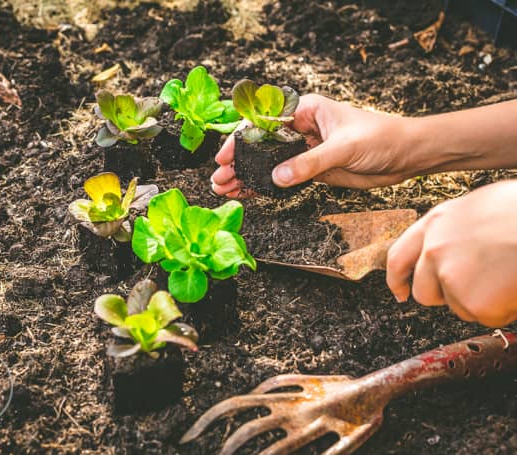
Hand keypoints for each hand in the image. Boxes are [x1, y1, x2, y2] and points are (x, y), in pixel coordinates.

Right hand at [211, 94, 421, 196]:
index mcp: (305, 110)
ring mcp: (304, 150)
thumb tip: (277, 177)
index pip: (264, 122)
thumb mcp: (343, 148)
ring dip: (247, 175)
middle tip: (219, 180)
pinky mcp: (311, 169)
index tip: (226, 157)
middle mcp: (301, 128)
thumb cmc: (381, 138)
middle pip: (260, 144)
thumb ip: (309, 162)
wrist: (406, 156)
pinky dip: (264, 186)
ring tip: (224, 189)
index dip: (241, 139)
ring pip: (267, 163)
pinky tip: (247, 194)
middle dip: (238, 161)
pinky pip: (282, 178)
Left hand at [386, 180, 516, 326]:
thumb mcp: (479, 208)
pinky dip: (502, 309)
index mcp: (436, 223)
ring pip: (457, 306)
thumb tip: (449, 252)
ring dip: (480, 301)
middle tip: (479, 286)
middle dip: (446, 296)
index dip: (397, 279)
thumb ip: (454, 231)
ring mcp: (450, 276)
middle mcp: (435, 249)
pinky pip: (484, 316)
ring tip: (507, 274)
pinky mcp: (472, 301)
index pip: (398, 257)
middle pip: (424, 291)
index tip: (400, 292)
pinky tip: (514, 286)